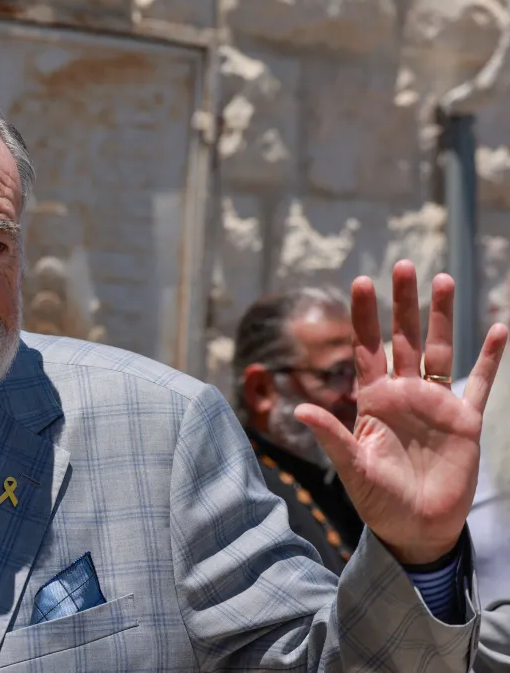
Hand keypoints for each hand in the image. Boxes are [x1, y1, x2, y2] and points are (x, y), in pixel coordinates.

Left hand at [295, 260, 507, 564]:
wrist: (416, 528)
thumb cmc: (378, 500)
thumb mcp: (352, 467)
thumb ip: (331, 435)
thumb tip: (301, 409)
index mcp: (373, 401)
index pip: (366, 348)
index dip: (363, 317)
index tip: (360, 281)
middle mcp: (404, 394)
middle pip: (403, 338)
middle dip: (402, 303)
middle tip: (402, 265)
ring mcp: (435, 404)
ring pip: (439, 350)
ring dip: (442, 317)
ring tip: (444, 279)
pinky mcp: (465, 422)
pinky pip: (481, 383)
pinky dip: (491, 358)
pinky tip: (500, 328)